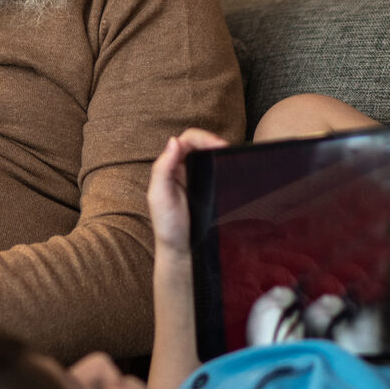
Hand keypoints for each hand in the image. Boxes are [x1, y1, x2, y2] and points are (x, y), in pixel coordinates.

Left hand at [147, 128, 229, 257]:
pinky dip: (223, 164)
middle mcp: (181, 169)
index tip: (218, 145)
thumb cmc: (168, 226)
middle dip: (213, 140)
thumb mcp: (159, 196)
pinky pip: (215, 170)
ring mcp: (195, 179)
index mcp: (169, 167)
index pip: (187, 140)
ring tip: (230, 156)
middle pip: (199, 143)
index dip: (203, 137)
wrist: (182, 251)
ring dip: (218, 151)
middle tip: (227, 148)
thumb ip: (163, 168)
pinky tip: (230, 169)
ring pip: (207, 155)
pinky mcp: (207, 189)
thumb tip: (174, 141)